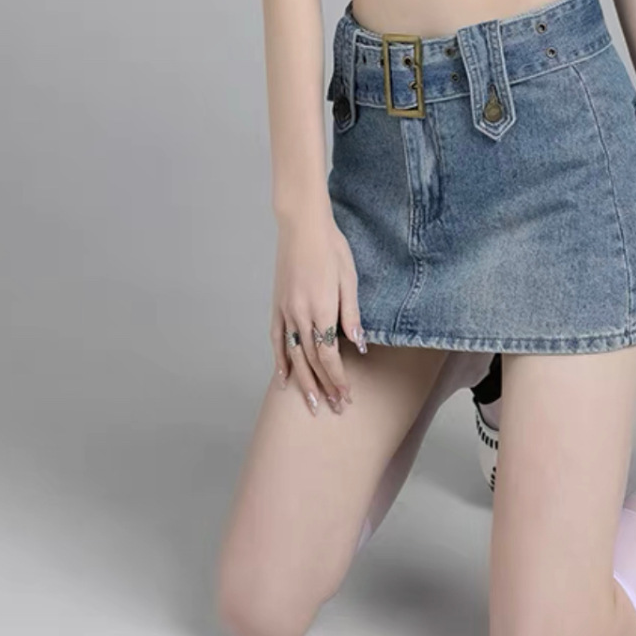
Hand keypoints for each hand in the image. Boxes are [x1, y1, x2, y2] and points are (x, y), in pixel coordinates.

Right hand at [270, 207, 366, 415]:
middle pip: (312, 361)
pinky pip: (277, 340)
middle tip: (335, 408)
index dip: (338, 378)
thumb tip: (358, 345)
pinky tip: (283, 379)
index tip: (346, 395)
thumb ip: (351, 314)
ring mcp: (286, 311)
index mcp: (321, 309)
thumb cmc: (332, 248)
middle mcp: (300, 315)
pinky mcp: (277, 306)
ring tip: (311, 404)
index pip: (329, 355)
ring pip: (293, 355)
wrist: (302, 227)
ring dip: (303, 382)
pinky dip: (280, 361)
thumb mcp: (350, 279)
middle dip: (324, 387)